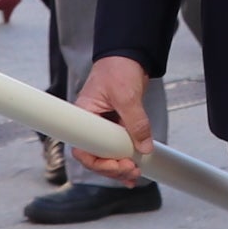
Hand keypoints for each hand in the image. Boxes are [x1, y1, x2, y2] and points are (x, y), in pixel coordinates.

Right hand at [74, 54, 156, 182]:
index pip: (83, 148)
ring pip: (107, 154)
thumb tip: (144, 147)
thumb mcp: (127, 96)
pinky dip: (125, 158)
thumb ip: (136, 122)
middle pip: (95, 156)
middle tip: (132, 172)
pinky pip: (117, 146)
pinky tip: (135, 168)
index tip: (118, 166)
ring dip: (120, 167)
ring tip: (135, 174)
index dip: (98, 163)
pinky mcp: (115, 125)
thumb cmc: (119, 68)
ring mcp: (103, 125)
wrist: (130, 54)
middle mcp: (90, 123)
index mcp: (83, 115)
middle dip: (113, 168)